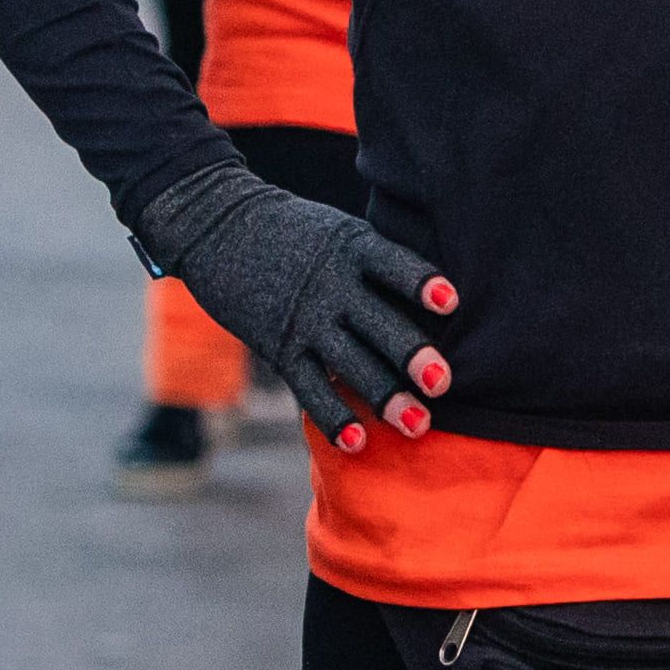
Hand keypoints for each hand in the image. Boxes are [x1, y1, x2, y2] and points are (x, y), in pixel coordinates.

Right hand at [125, 161, 454, 445]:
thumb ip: (380, 260)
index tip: (450, 302)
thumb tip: (443, 292)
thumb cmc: (296, 231)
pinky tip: (358, 441)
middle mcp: (332, 285)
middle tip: (443, 384)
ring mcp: (306, 319)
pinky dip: (333, 417)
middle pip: (378, 324)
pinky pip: (310, 387)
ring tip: (418, 426)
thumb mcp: (341, 231)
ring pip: (351, 363)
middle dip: (410, 355)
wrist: (220, 228)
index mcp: (355, 248)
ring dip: (385, 396)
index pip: (393, 265)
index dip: (420, 283)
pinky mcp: (281, 348)